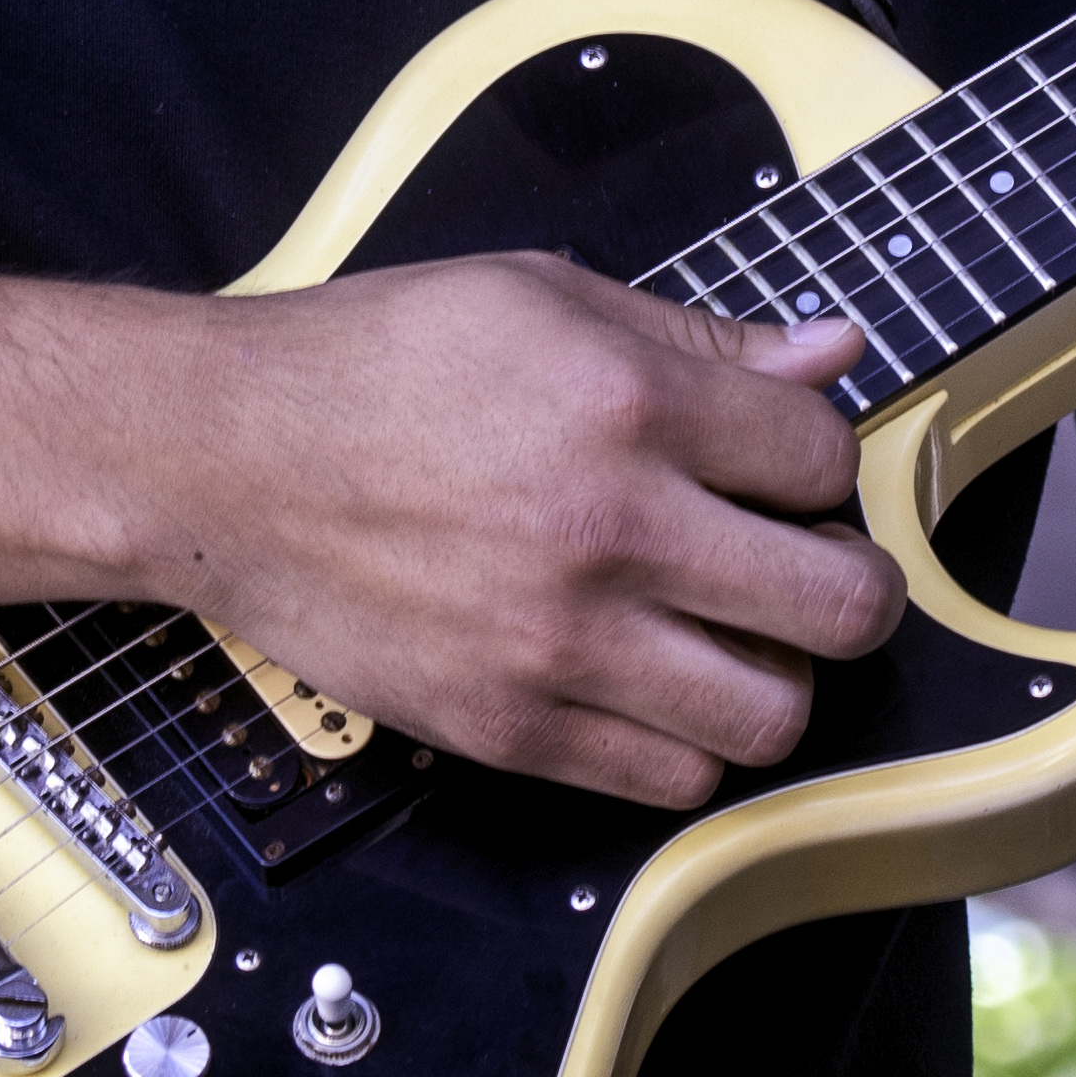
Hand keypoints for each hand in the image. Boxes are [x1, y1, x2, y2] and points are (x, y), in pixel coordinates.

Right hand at [168, 257, 902, 806]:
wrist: (221, 460)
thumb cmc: (372, 365)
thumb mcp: (543, 295)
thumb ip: (702, 335)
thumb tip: (831, 352)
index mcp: (628, 403)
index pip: (825, 460)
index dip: (826, 466)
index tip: (790, 473)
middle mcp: (609, 529)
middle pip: (839, 606)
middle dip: (854, 587)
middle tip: (817, 571)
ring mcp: (559, 642)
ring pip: (771, 715)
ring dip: (777, 677)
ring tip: (736, 636)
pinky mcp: (506, 726)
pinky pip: (669, 780)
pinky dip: (688, 744)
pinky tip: (659, 685)